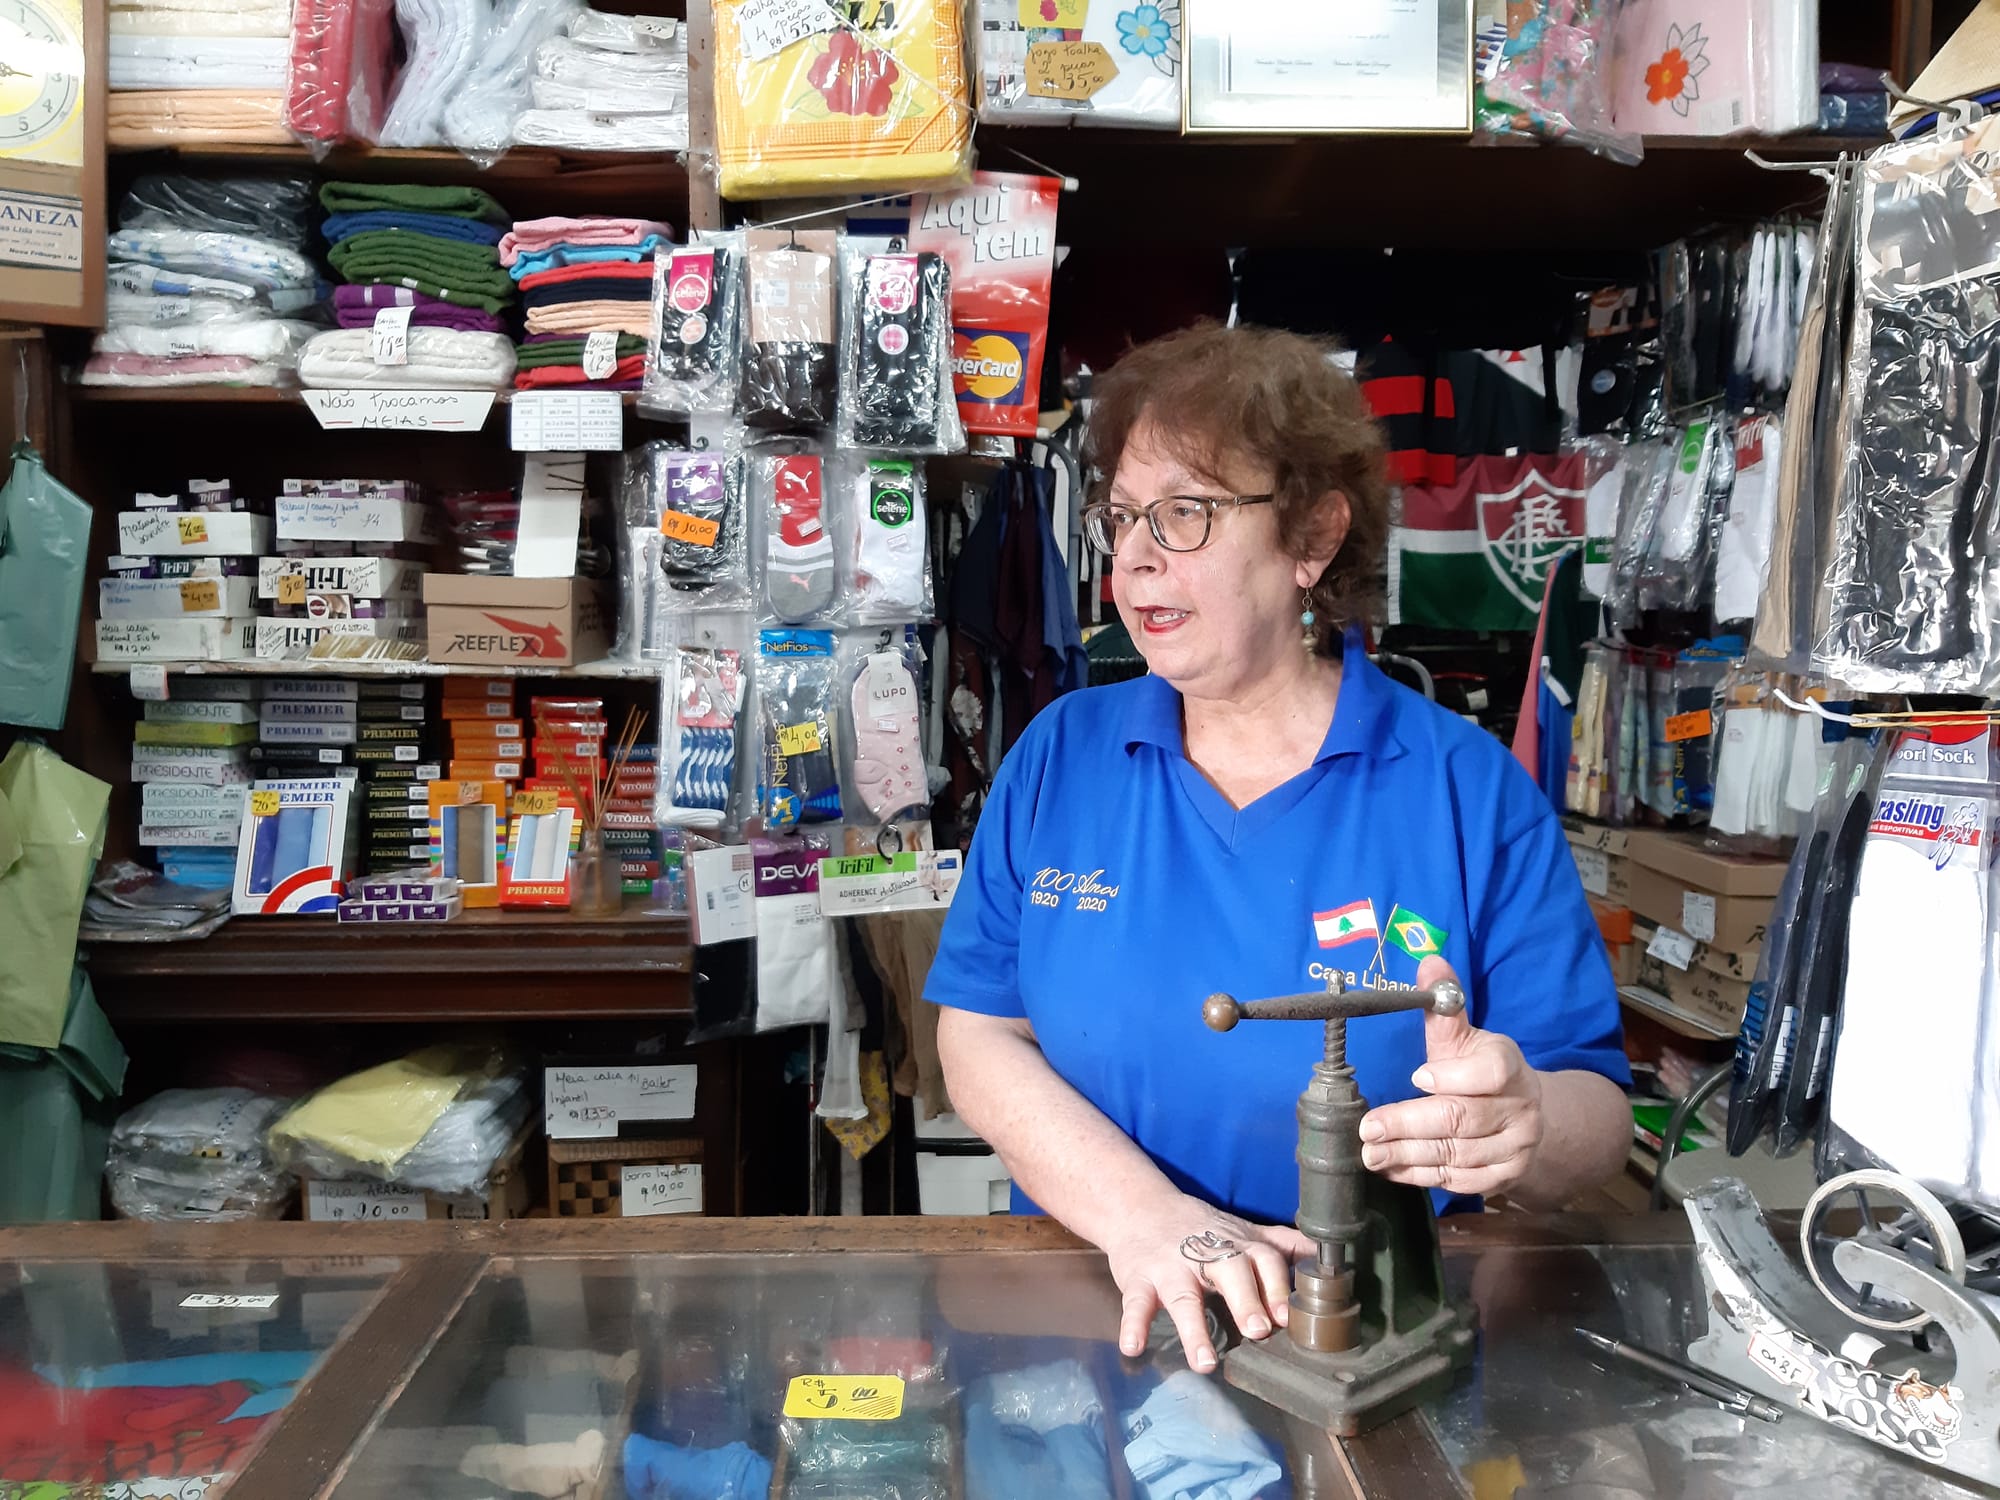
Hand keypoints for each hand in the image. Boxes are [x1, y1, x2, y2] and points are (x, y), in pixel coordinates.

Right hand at [1104, 1195, 1312, 1373]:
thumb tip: (1325, 1256)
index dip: (1276, 1285)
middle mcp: (1204, 1254)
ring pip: (1182, 1296)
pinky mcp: (1137, 1279)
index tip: (1286, 1317)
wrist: (1140, 1207)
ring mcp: (1169, 1267)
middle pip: (1228, 1273)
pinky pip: (1135, 1302)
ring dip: (1193, 1329)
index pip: (1263, 1260)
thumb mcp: (1241, 1232)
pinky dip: (1132, 1325)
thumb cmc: (1199, 1228)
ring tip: (1204, 1362)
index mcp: (1235, 1246)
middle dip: (1245, 1300)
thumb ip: (1281, 1244)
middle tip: (1259, 1330)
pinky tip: (1133, 1347)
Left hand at [1358, 956, 1545, 1197]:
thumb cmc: (1481, 1070)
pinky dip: (1422, 1176)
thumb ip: (1444, 1004)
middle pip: (1462, 1118)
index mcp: (1510, 1065)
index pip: (1490, 1071)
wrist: (1524, 1114)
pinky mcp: (1504, 1178)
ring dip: (1408, 1155)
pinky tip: (1393, 1169)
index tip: (1416, 1077)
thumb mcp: (1465, 1037)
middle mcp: (1520, 1107)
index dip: (1453, 1076)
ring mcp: (1516, 1147)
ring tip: (1371, 1153)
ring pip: (1457, 1154)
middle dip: (1409, 1124)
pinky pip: (1460, 1181)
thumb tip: (1429, 961)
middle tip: (1369, 1128)